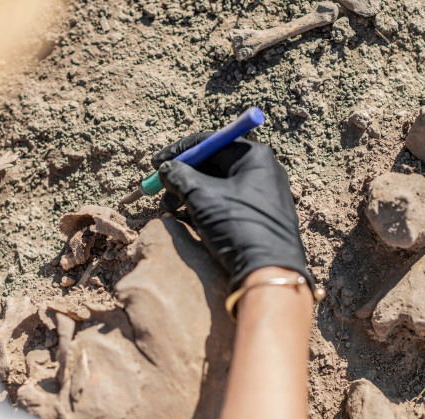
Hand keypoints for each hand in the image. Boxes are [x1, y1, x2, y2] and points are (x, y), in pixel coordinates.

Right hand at [153, 132, 312, 289]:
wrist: (269, 271)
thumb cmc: (238, 226)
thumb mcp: (201, 196)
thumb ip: (179, 176)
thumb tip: (166, 168)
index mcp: (253, 156)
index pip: (210, 142)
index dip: (179, 152)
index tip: (155, 163)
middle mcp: (261, 170)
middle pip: (213, 164)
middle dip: (183, 177)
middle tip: (161, 191)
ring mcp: (261, 194)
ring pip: (217, 186)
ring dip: (190, 194)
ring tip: (171, 209)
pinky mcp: (258, 216)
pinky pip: (226, 203)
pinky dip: (204, 208)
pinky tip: (188, 219)